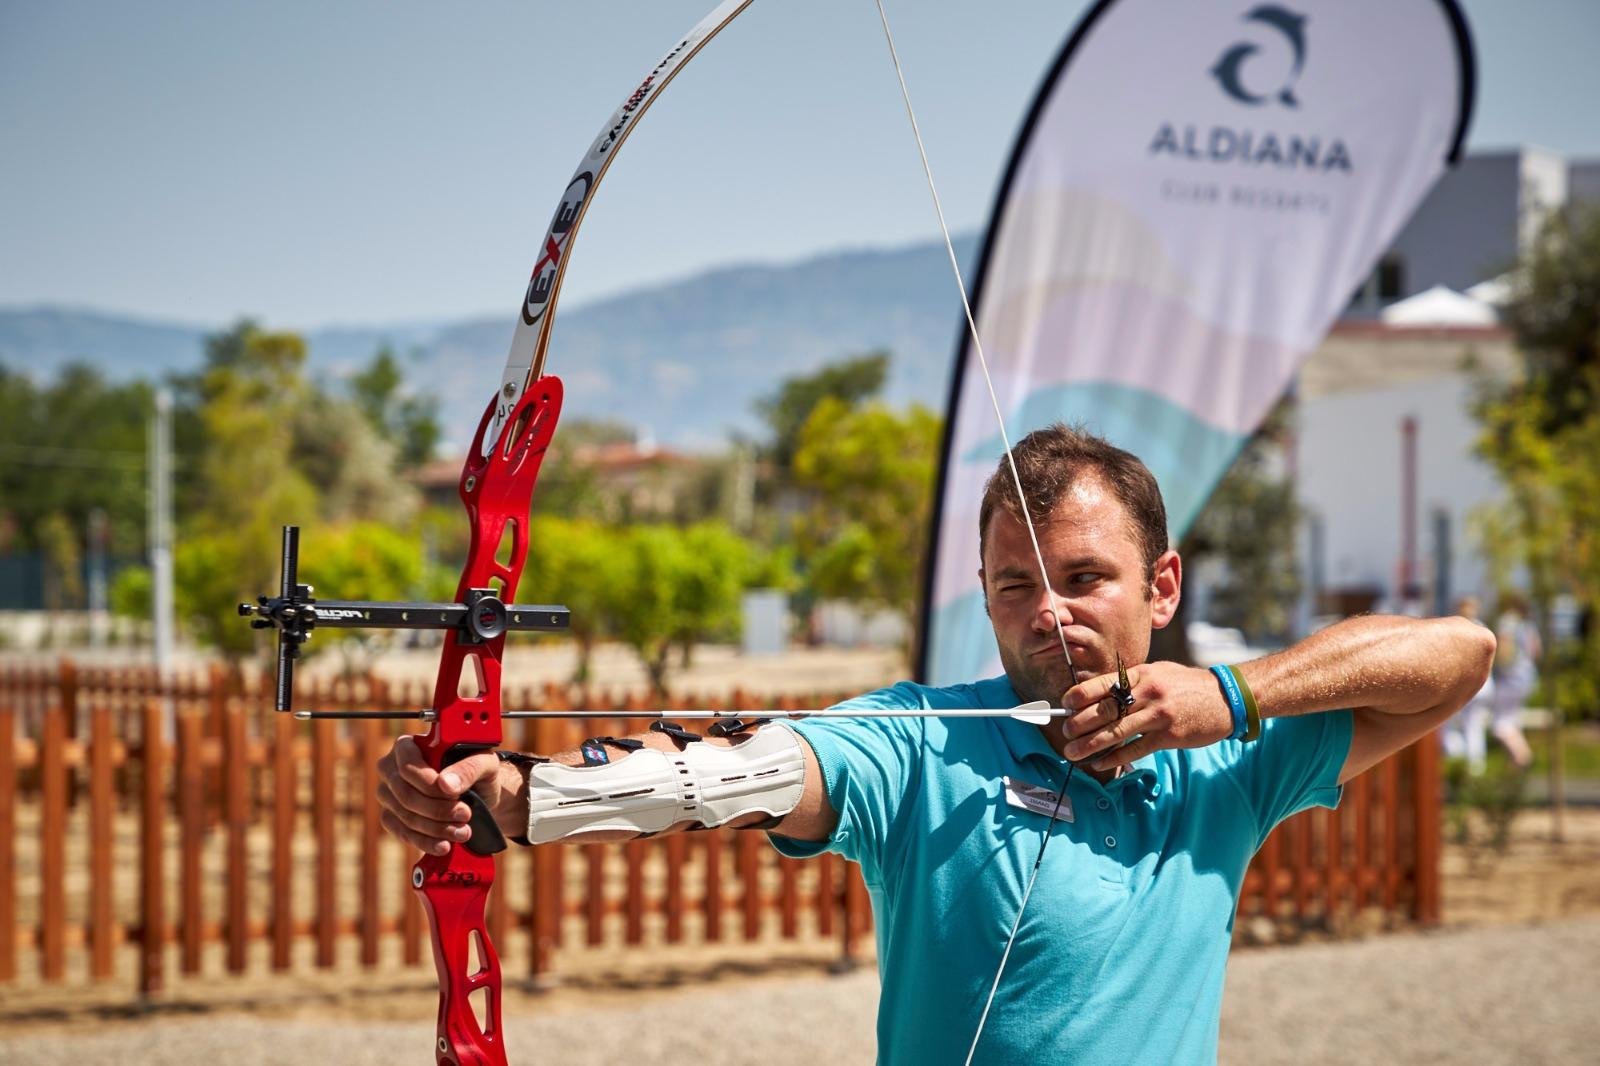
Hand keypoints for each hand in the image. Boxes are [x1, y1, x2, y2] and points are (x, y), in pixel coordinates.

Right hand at [376, 736, 527, 855]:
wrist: (478, 794)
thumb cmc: (477, 771)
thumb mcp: (484, 763)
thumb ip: (469, 767)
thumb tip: (446, 784)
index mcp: (407, 745)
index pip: (407, 765)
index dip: (428, 783)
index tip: (454, 795)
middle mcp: (391, 768)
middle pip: (405, 794)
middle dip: (438, 809)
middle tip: (465, 815)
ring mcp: (388, 794)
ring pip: (406, 817)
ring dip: (436, 828)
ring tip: (463, 832)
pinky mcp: (390, 817)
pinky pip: (402, 833)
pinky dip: (425, 842)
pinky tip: (444, 845)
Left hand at [1058, 661, 1234, 770]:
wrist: (1226, 698)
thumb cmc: (1186, 685)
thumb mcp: (1158, 672)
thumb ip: (1131, 682)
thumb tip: (1100, 694)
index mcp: (1141, 674)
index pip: (1102, 684)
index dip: (1079, 696)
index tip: (1065, 704)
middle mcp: (1147, 692)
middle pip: (1105, 709)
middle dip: (1079, 723)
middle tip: (1065, 733)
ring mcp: (1158, 715)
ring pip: (1116, 731)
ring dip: (1090, 744)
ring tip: (1073, 753)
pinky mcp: (1169, 736)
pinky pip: (1136, 749)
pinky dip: (1115, 758)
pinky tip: (1100, 763)